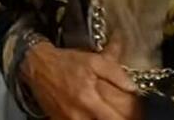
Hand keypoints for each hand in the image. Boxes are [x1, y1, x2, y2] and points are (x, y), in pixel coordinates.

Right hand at [21, 41, 139, 119]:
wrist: (38, 67)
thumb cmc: (67, 63)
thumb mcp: (94, 60)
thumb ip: (115, 73)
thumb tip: (133, 87)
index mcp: (88, 98)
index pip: (113, 119)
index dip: (126, 119)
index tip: (135, 116)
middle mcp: (78, 114)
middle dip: (116, 119)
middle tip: (124, 115)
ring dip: (102, 119)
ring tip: (109, 113)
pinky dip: (88, 119)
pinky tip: (93, 114)